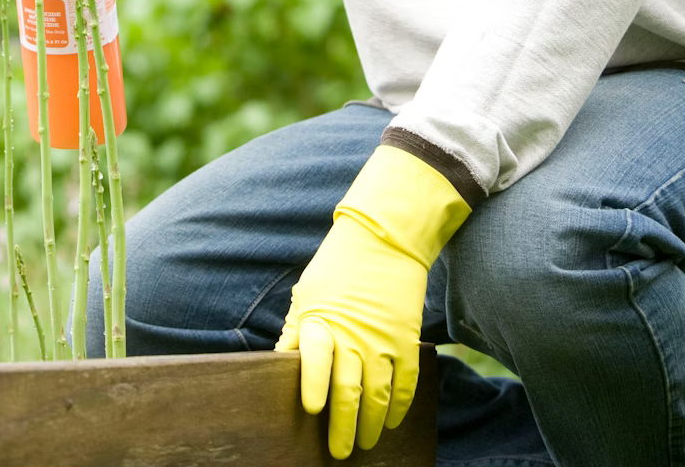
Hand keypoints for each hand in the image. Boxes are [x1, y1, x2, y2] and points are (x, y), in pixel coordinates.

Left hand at [277, 146, 469, 458]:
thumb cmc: (337, 268)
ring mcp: (383, 339)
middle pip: (348, 391)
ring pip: (379, 395)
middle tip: (339, 452)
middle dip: (343, 426)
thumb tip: (278, 363)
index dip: (313, 386)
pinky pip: (406, 382)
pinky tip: (392, 421)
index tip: (312, 411)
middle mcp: (353, 334)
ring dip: (372, 425)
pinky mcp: (407, 339)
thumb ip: (295, 331)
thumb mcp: (306, 294)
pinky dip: (400, 406)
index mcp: (321, 320)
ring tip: (365, 444)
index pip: (314, 359)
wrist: (384, 238)